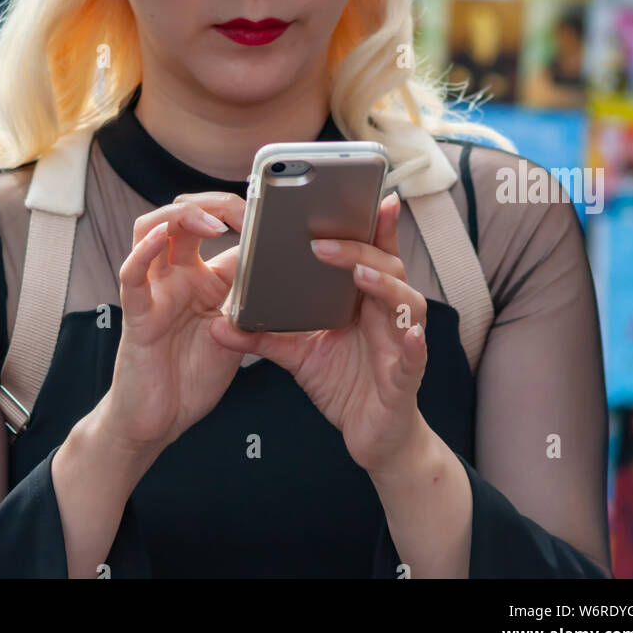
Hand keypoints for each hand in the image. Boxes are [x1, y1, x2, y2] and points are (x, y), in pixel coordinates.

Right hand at [101, 192, 245, 457]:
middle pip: (181, 214)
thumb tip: (282, 268)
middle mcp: (174, 275)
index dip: (237, 211)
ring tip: (212, 220)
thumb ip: (252, 300)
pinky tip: (163, 237)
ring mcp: (153, 291)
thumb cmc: (194, 375)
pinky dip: (145, 252)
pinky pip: (133, 276)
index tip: (267, 211)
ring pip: (151, 229)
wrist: (162, 421)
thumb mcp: (237, 331)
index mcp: (200, 276)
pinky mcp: (137, 315)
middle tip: (242, 210)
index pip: (212, 225)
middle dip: (212, 202)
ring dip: (181, 216)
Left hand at [209, 191, 427, 476]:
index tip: (371, 194)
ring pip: (403, 303)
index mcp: (365, 297)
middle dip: (357, 248)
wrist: (372, 438)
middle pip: (384, 267)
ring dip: (383, 285)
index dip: (375, 223)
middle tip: (321, 241)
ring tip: (360, 273)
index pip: (371, 251)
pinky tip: (409, 336)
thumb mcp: (298, 353)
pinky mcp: (406, 378)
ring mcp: (402, 342)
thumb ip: (264, 335)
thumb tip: (218, 322)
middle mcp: (389, 312)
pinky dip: (413, 344)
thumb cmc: (344, 383)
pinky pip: (414, 355)